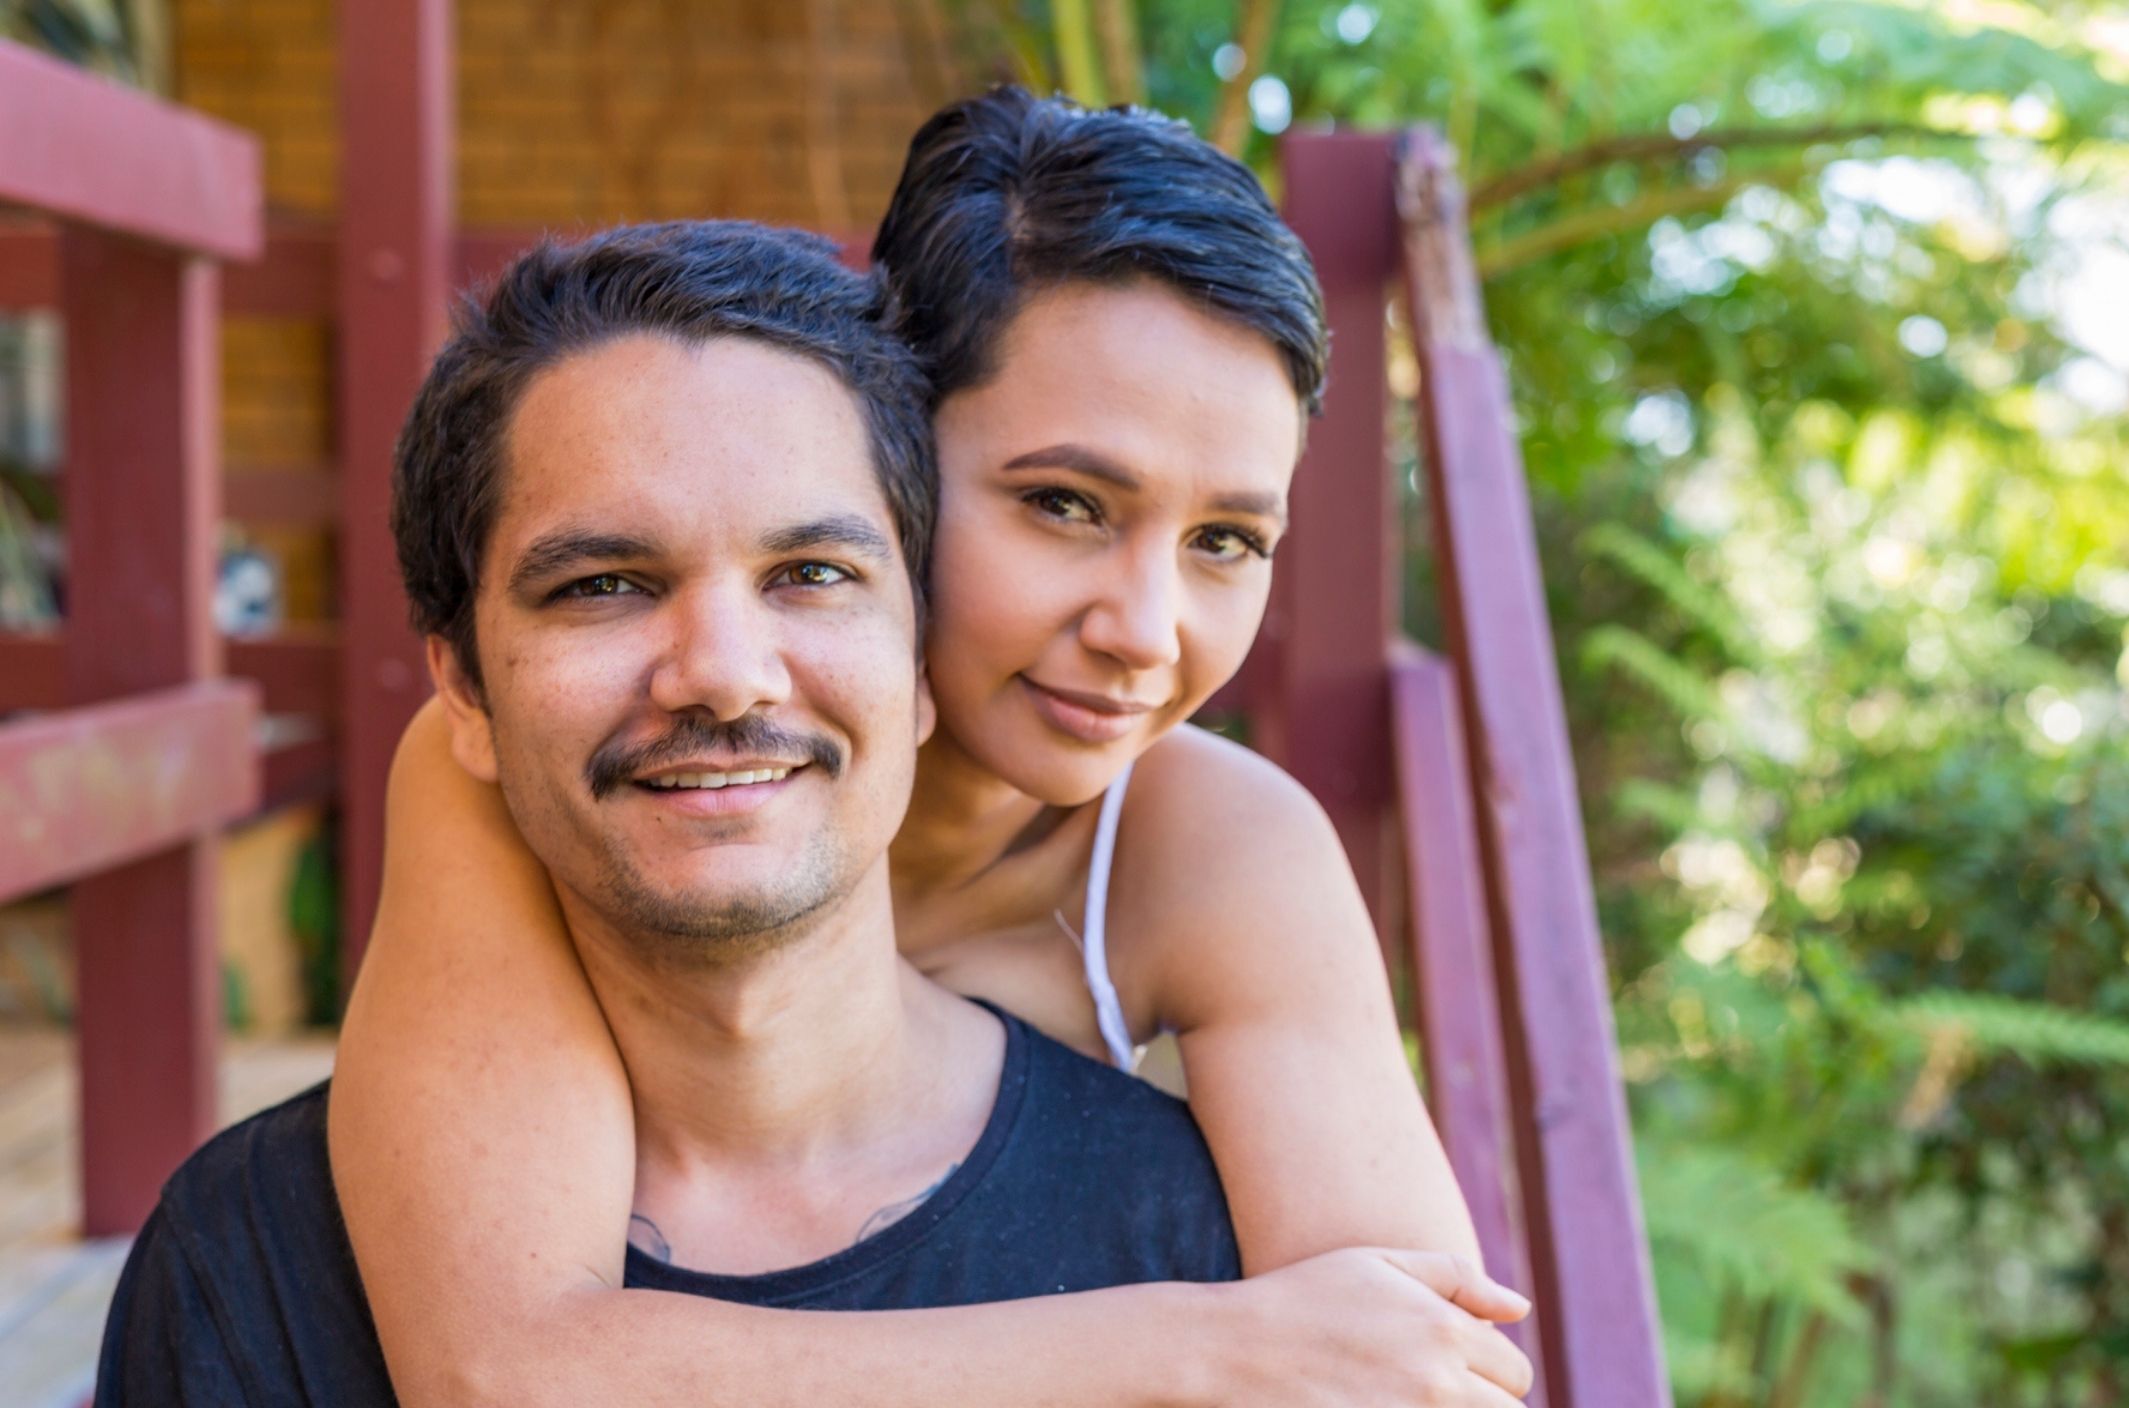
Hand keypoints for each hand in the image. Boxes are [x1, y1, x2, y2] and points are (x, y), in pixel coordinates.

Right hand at [1208, 1248, 1534, 1405]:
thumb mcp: (1379, 1264)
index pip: (1515, 1372)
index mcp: (1444, 1330)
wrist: (1235, 1348)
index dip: (1493, 1372)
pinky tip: (1386, 1407)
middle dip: (1482, 1402)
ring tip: (1410, 1397)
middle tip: (1435, 1390)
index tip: (1455, 1369)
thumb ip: (1457, 1277)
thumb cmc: (1306, 1297)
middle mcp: (1437, 1382)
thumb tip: (1521, 1307)